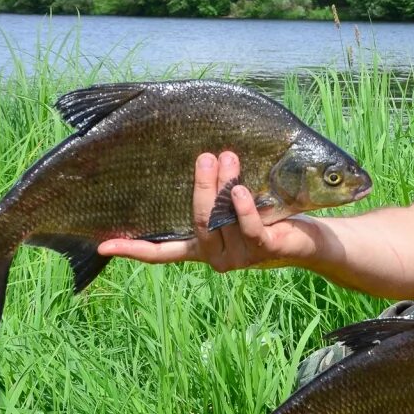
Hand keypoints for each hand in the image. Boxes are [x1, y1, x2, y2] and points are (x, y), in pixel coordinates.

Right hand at [97, 151, 313, 271]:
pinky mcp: (263, 251)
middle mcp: (216, 257)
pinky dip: (244, 208)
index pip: (161, 252)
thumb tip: (203, 156)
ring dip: (224, 186)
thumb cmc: (269, 215)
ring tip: (229, 156)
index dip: (133, 249)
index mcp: (202, 248)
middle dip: (199, 187)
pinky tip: (242, 191)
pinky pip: (248, 228)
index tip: (102, 245)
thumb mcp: (235, 203)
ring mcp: (239, 258)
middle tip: (205, 156)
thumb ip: (217, 191)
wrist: (311, 239)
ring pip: (222, 220)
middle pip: (196, 222)